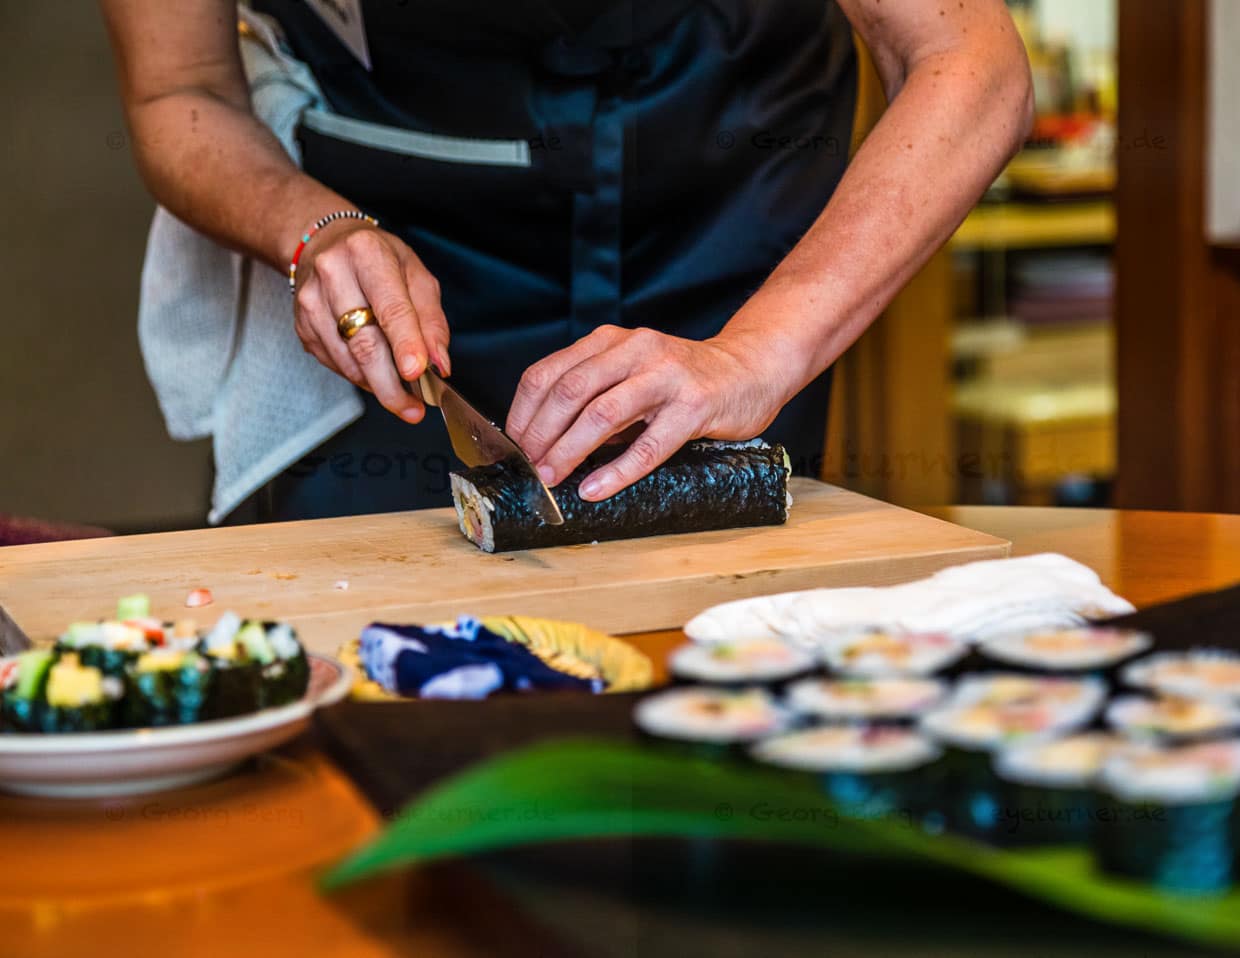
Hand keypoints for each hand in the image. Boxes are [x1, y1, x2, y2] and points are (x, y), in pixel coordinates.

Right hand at [293, 220, 450, 422]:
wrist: (326, 245)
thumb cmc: (377, 259)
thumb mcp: (416, 275)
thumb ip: (432, 320)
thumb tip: (438, 362)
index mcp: (367, 253)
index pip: (390, 307)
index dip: (405, 344)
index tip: (417, 373)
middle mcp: (333, 274)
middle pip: (364, 342)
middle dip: (391, 384)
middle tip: (412, 408)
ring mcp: (311, 302)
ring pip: (348, 360)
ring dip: (378, 385)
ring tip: (401, 395)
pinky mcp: (302, 327)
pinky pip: (336, 364)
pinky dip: (360, 376)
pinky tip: (375, 372)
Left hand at [506, 326, 788, 500]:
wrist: (750, 370)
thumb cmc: (682, 378)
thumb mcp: (630, 371)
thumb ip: (593, 392)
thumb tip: (543, 440)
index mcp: (610, 341)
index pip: (548, 372)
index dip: (523, 412)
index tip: (513, 445)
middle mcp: (635, 350)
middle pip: (570, 391)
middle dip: (541, 435)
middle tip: (528, 467)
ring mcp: (665, 377)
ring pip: (603, 414)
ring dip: (569, 451)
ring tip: (552, 478)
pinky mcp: (694, 407)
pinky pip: (648, 446)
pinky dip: (616, 471)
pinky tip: (595, 489)